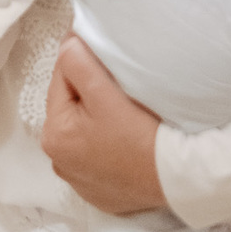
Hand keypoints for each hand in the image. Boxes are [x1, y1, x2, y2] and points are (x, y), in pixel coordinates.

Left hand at [41, 36, 166, 213]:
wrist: (176, 183)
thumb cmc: (141, 139)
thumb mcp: (105, 94)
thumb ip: (79, 63)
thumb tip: (67, 43)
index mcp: (53, 135)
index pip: (62, 79)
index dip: (83, 61)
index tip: (106, 54)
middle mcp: (59, 160)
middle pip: (73, 104)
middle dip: (90, 89)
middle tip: (121, 83)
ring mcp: (79, 177)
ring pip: (85, 127)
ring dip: (99, 114)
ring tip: (126, 110)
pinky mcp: (99, 188)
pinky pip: (98, 152)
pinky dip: (108, 140)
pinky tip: (128, 138)